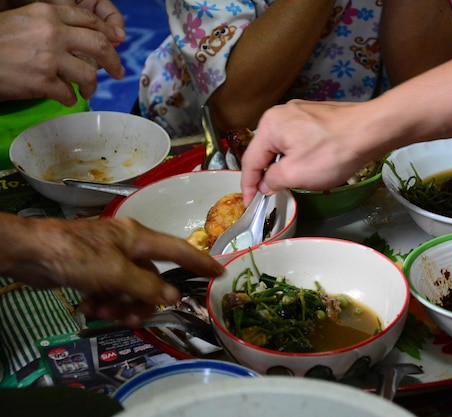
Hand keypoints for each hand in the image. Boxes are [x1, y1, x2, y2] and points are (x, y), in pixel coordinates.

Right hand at [0, 2, 123, 104]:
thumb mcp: (23, 18)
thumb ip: (51, 25)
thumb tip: (79, 39)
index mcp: (49, 13)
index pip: (91, 21)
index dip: (109, 34)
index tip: (116, 44)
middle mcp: (53, 33)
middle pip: (100, 46)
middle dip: (114, 61)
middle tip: (118, 72)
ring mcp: (50, 59)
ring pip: (88, 75)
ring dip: (91, 86)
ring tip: (87, 91)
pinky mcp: (43, 82)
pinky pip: (69, 94)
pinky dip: (70, 99)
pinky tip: (64, 98)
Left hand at [2, 215, 223, 326]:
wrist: (31, 252)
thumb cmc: (78, 255)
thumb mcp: (116, 273)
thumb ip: (147, 286)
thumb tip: (173, 297)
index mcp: (139, 238)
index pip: (178, 250)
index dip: (200, 262)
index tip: (219, 273)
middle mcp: (128, 246)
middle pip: (151, 278)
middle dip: (144, 300)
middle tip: (135, 318)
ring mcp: (110, 258)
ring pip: (130, 288)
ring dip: (121, 305)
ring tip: (105, 313)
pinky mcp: (93, 270)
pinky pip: (111, 291)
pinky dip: (104, 302)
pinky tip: (89, 307)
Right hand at [240, 100, 377, 205]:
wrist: (371, 130)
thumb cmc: (332, 152)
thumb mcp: (295, 174)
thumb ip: (273, 180)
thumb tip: (265, 184)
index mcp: (270, 125)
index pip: (250, 160)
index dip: (248, 186)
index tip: (250, 205)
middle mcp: (281, 113)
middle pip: (265, 151)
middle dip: (265, 175)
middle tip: (268, 197)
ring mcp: (301, 112)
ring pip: (283, 145)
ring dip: (283, 166)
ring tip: (287, 185)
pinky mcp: (317, 116)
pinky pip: (298, 139)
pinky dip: (298, 156)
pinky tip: (308, 167)